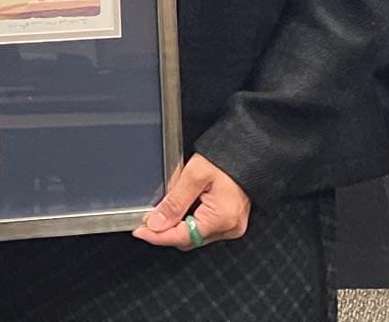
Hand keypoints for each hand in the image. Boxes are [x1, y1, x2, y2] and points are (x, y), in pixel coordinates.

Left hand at [133, 153, 250, 250]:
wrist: (248, 150)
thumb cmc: (226, 158)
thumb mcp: (194, 174)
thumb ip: (174, 201)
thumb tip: (156, 223)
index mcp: (222, 218)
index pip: (182, 237)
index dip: (158, 235)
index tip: (140, 231)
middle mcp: (229, 227)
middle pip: (188, 239)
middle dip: (167, 228)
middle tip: (149, 217)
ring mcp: (231, 226)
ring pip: (194, 233)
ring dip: (178, 223)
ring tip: (170, 204)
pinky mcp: (230, 221)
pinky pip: (204, 227)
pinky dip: (190, 219)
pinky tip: (185, 205)